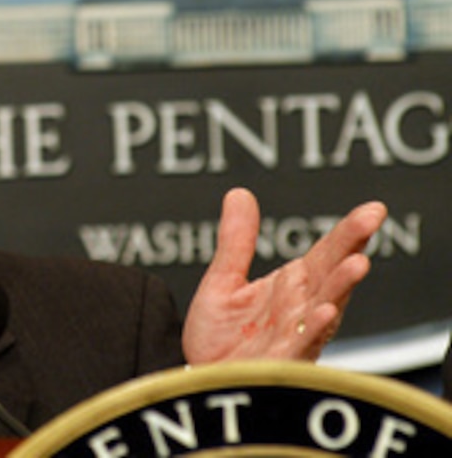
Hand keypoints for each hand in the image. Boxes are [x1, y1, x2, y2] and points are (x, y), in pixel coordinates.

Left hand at [182, 187, 385, 363]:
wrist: (203, 381)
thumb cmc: (220, 338)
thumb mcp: (223, 281)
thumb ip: (236, 241)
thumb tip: (238, 193)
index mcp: (292, 286)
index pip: (326, 253)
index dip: (348, 231)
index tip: (373, 209)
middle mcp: (301, 309)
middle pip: (332, 273)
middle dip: (351, 247)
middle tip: (371, 218)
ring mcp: (296, 336)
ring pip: (325, 308)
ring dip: (341, 287)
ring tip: (356, 264)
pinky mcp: (282, 362)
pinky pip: (301, 345)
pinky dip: (314, 329)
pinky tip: (323, 311)